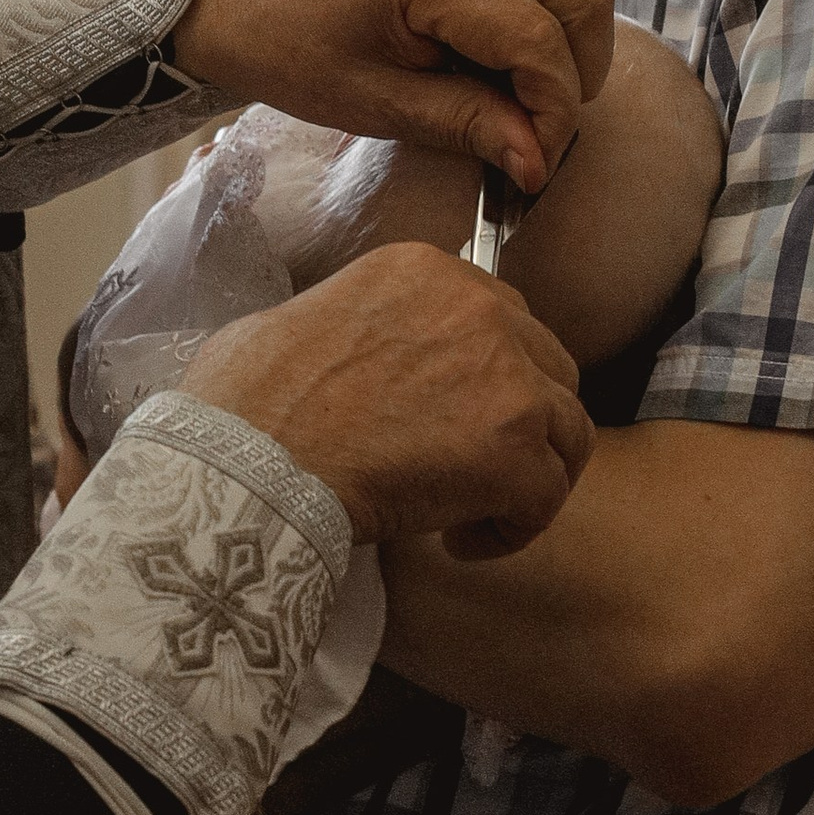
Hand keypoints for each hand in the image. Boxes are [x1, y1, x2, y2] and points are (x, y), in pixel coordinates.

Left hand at [172, 0, 613, 196]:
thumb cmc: (295, 51)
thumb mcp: (377, 104)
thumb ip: (468, 125)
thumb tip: (537, 160)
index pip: (536, 39)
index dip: (551, 112)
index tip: (535, 167)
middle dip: (573, 75)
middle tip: (536, 134)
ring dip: (567, 47)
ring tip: (518, 101)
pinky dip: (548, 20)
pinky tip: (502, 63)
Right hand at [183, 244, 592, 557]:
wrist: (250, 462)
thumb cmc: (244, 404)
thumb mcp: (299, 319)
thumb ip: (358, 326)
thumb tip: (347, 363)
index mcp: (426, 270)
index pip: (502, 317)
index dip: (488, 376)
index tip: (455, 419)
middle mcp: (479, 308)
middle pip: (549, 367)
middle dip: (523, 422)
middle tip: (476, 468)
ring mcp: (505, 377)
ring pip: (569, 430)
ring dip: (531, 475)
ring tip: (475, 512)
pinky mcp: (514, 449)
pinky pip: (546, 496)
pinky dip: (513, 529)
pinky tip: (460, 544)